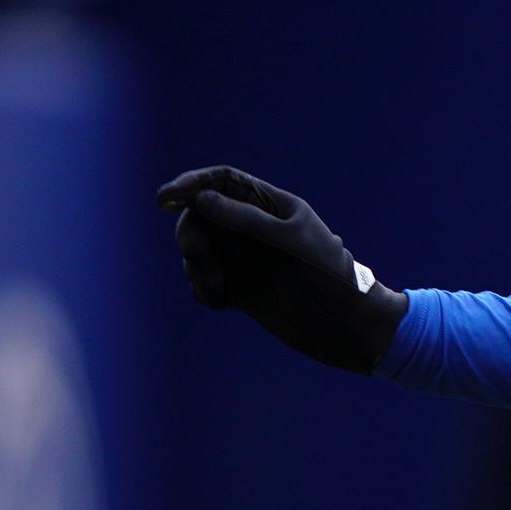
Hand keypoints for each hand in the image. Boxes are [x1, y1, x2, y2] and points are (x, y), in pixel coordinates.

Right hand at [154, 165, 405, 372]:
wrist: (347, 327)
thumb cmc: (327, 278)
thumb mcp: (288, 242)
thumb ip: (245, 219)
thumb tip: (201, 200)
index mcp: (271, 206)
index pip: (222, 182)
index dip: (190, 185)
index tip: (163, 200)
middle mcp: (254, 230)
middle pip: (200, 216)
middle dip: (190, 233)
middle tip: (197, 254)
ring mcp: (246, 260)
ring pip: (198, 252)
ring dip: (195, 267)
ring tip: (216, 288)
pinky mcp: (240, 290)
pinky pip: (204, 283)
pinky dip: (203, 290)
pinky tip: (221, 302)